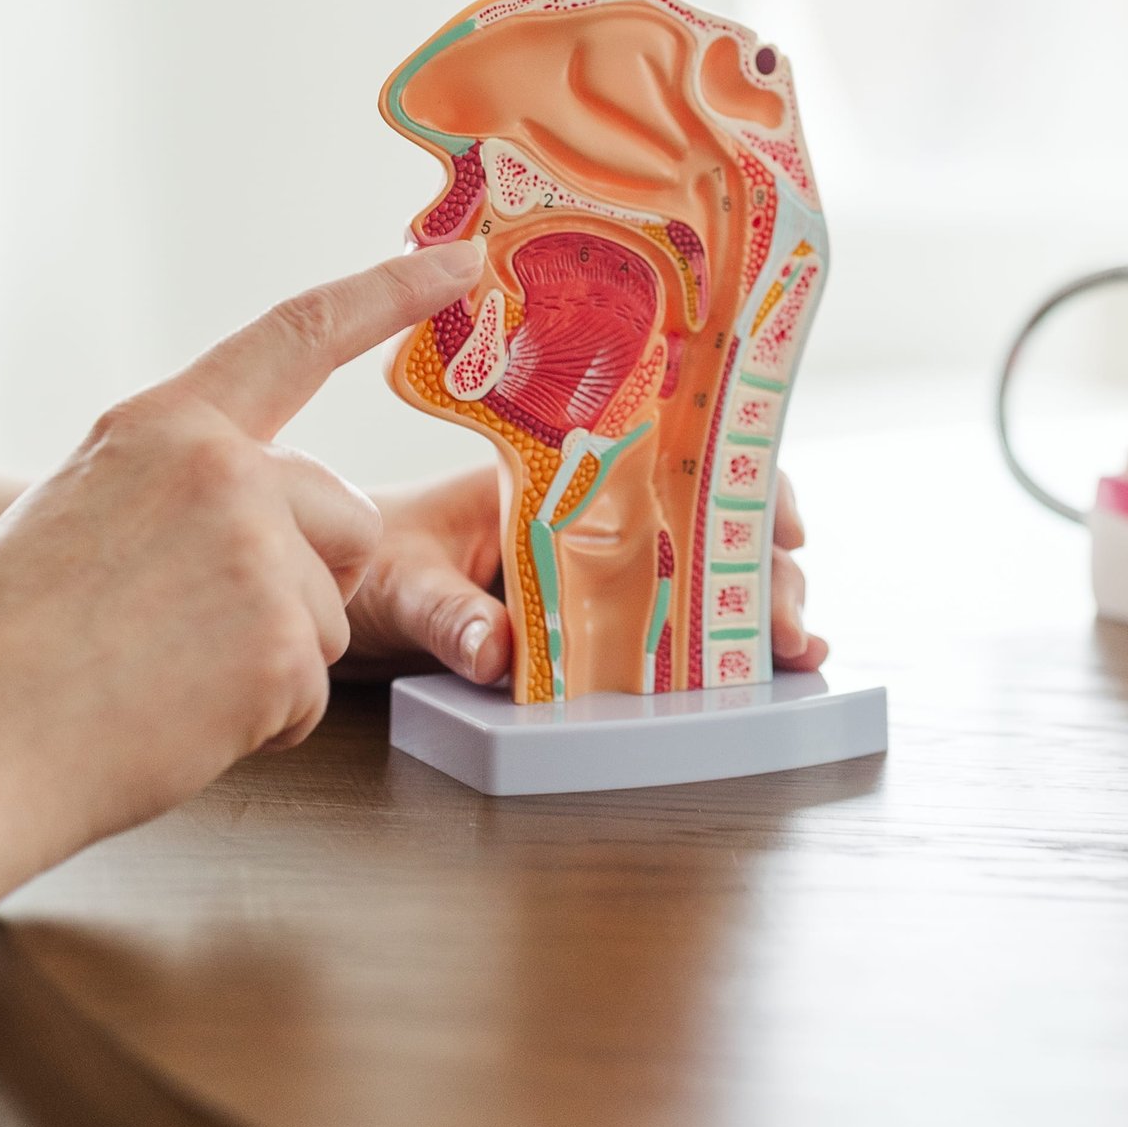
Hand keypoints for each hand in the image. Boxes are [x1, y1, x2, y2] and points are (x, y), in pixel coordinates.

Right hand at [0, 241, 484, 877]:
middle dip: (304, 584)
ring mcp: (260, 555)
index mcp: (166, 428)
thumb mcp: (84, 511)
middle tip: (181, 634)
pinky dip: (256, 721)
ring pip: (334, 612)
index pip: (300, 336)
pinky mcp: (284, 645)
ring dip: (271, 660)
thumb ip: (182, 490)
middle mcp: (224, 473)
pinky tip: (175, 719)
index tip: (463, 260)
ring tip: (162, 678)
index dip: (389, 294)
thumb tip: (260, 516)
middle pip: (348, 521)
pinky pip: (311, 691)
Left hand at [341, 468, 825, 682]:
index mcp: (563, 469)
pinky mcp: (593, 616)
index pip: (675, 455)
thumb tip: (497, 654)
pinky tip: (766, 671)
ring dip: (755, 608)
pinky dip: (720, 643)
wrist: (334, 581)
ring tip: (793, 653)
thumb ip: (448, 617)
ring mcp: (602, 564)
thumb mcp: (402, 581)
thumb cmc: (367, 555)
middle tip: (788, 625)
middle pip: (710, 522)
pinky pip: (670, 623)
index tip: (782, 526)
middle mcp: (598, 511)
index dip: (742, 484)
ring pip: (704, 572)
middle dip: (764, 568)